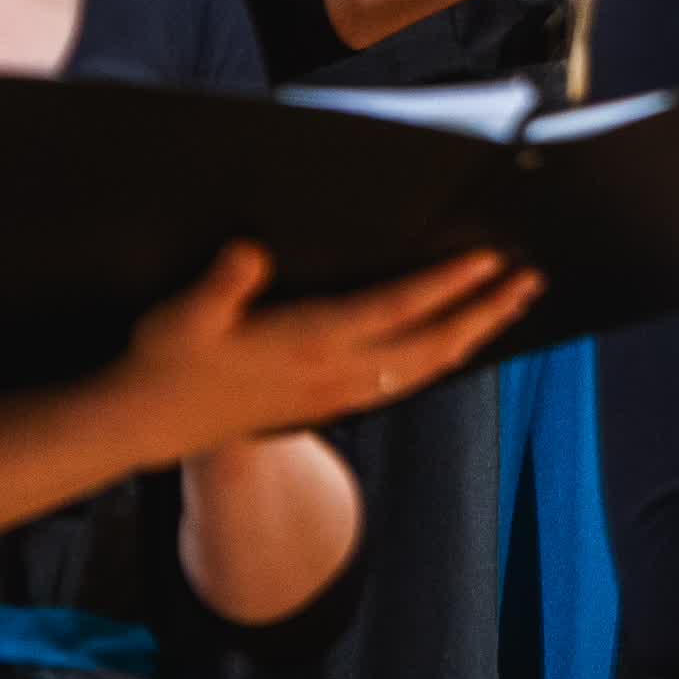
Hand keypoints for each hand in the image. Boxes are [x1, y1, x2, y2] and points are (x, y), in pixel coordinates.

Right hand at [108, 243, 538, 460]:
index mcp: (309, 341)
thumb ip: (220, 285)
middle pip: (431, 344)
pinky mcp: (328, 403)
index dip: (447, 285)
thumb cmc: (166, 360)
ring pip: (423, 367)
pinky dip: (440, 360)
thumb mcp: (183, 315)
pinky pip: (403, 382)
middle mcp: (335, 372)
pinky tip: (454, 345)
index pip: (396, 309)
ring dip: (471, 336)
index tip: (492, 260)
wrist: (146, 425)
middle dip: (485, 312)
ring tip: (511, 308)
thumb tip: (249, 254)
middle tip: (532, 281)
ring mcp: (335, 393)